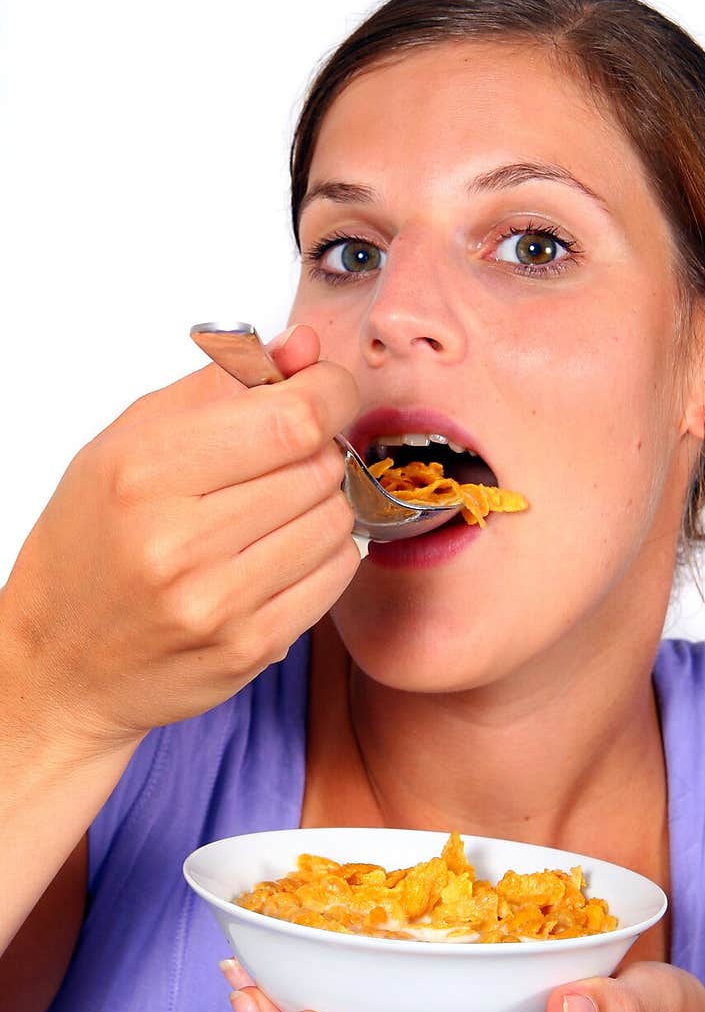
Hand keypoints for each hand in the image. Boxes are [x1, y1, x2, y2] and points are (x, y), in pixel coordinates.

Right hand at [0, 324, 360, 752]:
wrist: (61, 664)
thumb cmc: (92, 544)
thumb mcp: (129, 443)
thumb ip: (222, 386)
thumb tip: (303, 347)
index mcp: (144, 472)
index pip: (292, 418)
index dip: (329, 392)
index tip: (325, 390)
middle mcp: (179, 541)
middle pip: (320, 466)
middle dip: (319, 448)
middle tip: (285, 456)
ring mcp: (218, 603)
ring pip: (337, 520)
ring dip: (324, 502)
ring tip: (277, 508)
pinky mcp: (250, 648)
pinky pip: (336, 576)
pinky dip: (326, 552)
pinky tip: (285, 550)